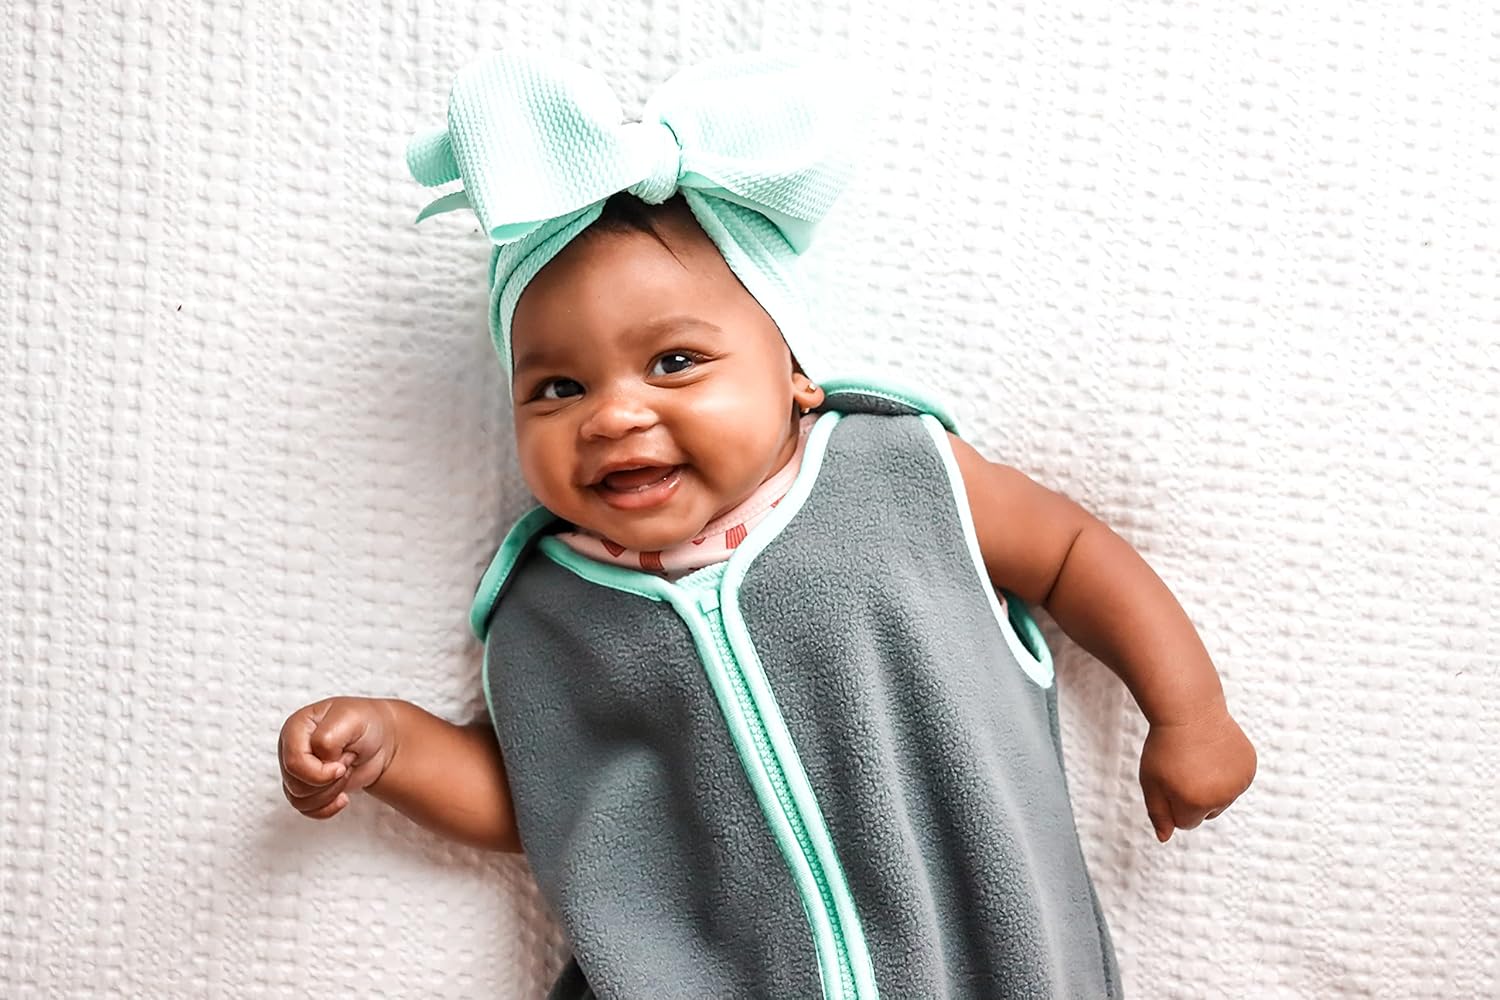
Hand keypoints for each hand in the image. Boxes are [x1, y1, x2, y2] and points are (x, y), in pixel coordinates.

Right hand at [278, 697, 399, 819]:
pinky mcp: (307, 786)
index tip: (342, 766)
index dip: (320, 772)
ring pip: (299, 800)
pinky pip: (306, 809)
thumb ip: (327, 739)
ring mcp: (298, 770)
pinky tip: (342, 797)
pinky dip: (327, 808)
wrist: (379, 738)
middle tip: (347, 762)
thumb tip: (319, 761)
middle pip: (296, 785)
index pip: (294, 763)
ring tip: (346, 772)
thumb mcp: (351, 720)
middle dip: (329, 781)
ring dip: (330, 793)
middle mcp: (292, 749)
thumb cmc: (365, 724)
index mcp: (296, 728)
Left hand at [1138, 703, 1256, 841]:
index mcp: (1194, 803)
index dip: (1172, 802)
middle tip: (1184, 767)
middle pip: (1206, 813)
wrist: (1190, 710)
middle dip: (1194, 797)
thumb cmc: (1165, 745)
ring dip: (1212, 786)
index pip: (1184, 822)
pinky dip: (1227, 774)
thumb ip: (1158, 813)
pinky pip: (1236, 784)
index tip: (1169, 780)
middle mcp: (1221, 797)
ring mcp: (1238, 783)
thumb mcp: (1150, 781)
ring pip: (1222, 799)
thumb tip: (1164, 838)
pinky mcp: (1249, 769)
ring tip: (1199, 760)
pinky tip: (1214, 754)